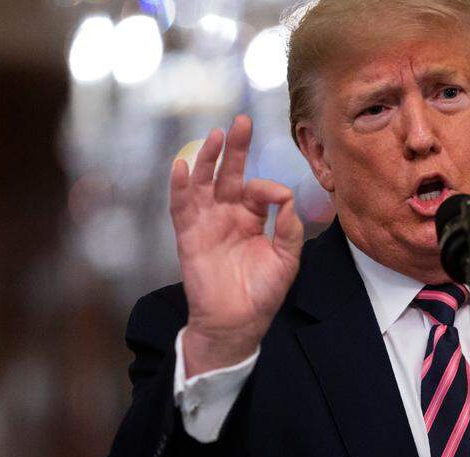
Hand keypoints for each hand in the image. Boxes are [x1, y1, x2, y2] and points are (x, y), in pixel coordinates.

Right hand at [170, 115, 303, 375]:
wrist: (237, 322)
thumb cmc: (262, 292)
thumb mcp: (286, 259)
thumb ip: (289, 228)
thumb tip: (287, 197)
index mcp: (252, 218)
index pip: (258, 189)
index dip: (269, 187)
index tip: (278, 198)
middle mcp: (228, 215)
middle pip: (229, 174)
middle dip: (235, 148)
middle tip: (241, 122)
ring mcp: (207, 223)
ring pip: (204, 183)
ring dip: (208, 159)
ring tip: (215, 135)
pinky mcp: (189, 236)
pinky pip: (181, 207)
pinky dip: (180, 186)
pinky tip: (183, 166)